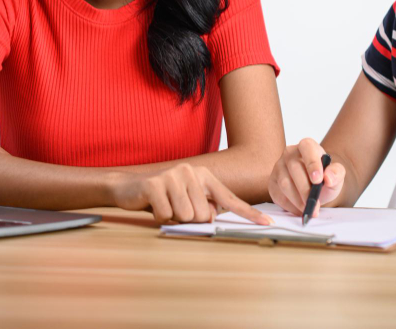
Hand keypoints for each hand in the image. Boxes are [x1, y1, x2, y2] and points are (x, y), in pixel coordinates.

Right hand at [110, 163, 271, 225]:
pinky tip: (153, 206)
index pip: (230, 199)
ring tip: (164, 206)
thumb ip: (205, 206)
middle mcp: (191, 172)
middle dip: (189, 219)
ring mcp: (173, 176)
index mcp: (204, 176)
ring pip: (186, 216)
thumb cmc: (163, 197)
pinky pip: (166, 215)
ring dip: (173, 218)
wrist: (128, 187)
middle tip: (174, 208)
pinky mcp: (155, 184)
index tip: (268, 223)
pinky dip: (158, 217)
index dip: (249, 213)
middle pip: (204, 215)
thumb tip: (214, 217)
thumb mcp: (187, 200)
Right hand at [268, 138, 344, 216]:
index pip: (307, 148)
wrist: (316, 188)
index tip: (318, 180)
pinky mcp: (272, 182)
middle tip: (315, 204)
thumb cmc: (325, 178)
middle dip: (305, 190)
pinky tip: (300, 209)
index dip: (312, 163)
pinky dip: (290, 206)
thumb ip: (337, 173)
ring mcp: (278, 167)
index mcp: (306, 146)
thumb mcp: (337, 175)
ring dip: (298, 200)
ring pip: (284, 184)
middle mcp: (289, 153)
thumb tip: (328, 178)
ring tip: (310, 209)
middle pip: (294, 169)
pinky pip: (278, 195)